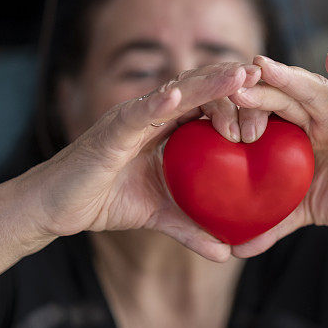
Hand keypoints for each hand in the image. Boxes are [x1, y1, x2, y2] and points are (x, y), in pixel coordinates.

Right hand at [21, 62, 263, 261]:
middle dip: (232, 83)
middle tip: (265, 79)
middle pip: (200, 90)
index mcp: (166, 126)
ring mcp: (131, 117)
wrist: (56, 207)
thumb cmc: (104, 200)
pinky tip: (177, 97)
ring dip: (208, 83)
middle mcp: (152, 114)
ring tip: (239, 74)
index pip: (208, 104)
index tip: (271, 102)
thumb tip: (226, 252)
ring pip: (176, 92)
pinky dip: (156, 105)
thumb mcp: (157, 214)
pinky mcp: (110, 131)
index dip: (238, 98)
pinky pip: (136, 114)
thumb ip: (191, 227)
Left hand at [227, 53, 327, 256]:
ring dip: (288, 76)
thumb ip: (273, 223)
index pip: (263, 114)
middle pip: (281, 97)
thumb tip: (234, 250)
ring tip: (261, 64)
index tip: (204, 109)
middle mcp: (318, 117)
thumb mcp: (306, 208)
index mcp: (299, 131)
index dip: (238, 109)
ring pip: (312, 91)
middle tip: (224, 82)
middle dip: (254, 88)